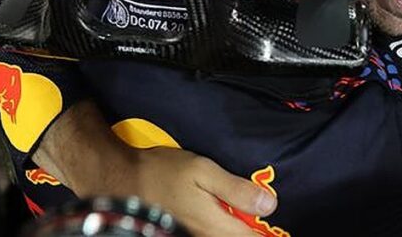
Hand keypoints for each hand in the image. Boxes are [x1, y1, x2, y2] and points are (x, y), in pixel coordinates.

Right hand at [127, 147, 276, 236]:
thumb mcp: (203, 171)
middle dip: (253, 230)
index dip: (269, 234)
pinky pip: (213, 235)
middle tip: (260, 211)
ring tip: (245, 211)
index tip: (280, 224)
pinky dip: (225, 228)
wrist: (122, 181)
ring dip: (238, 228)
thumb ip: (236, 190)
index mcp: (216, 227)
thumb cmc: (163, 172)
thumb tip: (270, 205)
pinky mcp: (185, 235)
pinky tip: (227, 213)